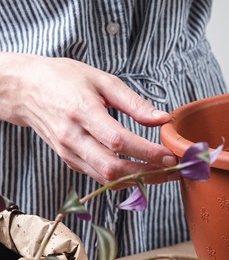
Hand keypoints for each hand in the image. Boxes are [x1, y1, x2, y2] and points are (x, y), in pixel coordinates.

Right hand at [0, 54, 177, 184]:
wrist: (25, 89)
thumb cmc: (64, 79)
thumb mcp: (102, 80)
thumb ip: (134, 102)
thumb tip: (163, 119)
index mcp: (82, 111)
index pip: (118, 141)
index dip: (147, 152)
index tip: (170, 155)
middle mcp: (72, 137)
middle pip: (113, 168)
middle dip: (147, 173)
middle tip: (173, 169)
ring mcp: (69, 152)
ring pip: (107, 178)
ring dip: (139, 180)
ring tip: (164, 173)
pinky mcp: (70, 161)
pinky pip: (100, 177)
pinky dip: (124, 178)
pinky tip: (143, 171)